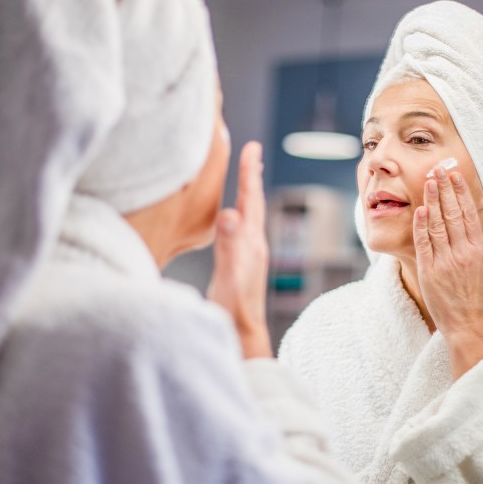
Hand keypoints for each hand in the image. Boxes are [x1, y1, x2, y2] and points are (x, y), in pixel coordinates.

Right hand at [208, 141, 272, 358]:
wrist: (242, 335)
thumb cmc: (234, 310)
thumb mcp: (229, 275)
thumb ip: (230, 246)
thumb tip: (230, 214)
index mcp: (251, 243)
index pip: (249, 200)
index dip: (249, 173)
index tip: (251, 147)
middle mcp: (253, 246)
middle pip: (253, 204)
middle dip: (251, 177)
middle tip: (252, 154)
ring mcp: (248, 256)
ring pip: (248, 217)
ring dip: (246, 195)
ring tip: (246, 180)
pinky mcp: (240, 266)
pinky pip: (240, 231)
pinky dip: (238, 215)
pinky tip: (233, 222)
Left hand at [413, 163, 482, 378]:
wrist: (466, 326)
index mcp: (479, 252)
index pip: (470, 215)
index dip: (461, 194)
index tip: (455, 177)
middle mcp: (462, 253)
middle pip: (452, 214)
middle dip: (444, 190)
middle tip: (438, 170)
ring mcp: (444, 262)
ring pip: (437, 225)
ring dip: (432, 202)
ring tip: (427, 182)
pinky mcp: (428, 271)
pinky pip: (423, 244)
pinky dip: (421, 226)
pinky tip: (419, 210)